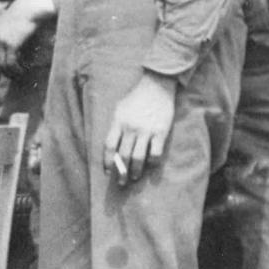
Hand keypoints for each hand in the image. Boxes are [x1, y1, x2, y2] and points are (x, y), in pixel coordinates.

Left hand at [0, 0, 55, 74]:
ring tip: (18, 74)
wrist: (32, 6)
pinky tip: (22, 70)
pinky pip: (10, 61)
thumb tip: (14, 45)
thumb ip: (10, 32)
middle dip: (2, 71)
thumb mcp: (13, 21)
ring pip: (2, 63)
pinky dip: (15, 69)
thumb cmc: (27, 12)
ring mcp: (1, 39)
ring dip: (10, 72)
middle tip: (11, 76)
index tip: (2, 71)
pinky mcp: (11, 43)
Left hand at [103, 71, 178, 185]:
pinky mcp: (161, 132)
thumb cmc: (135, 98)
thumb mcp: (119, 109)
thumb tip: (111, 147)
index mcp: (118, 123)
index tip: (108, 172)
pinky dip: (152, 162)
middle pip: (123, 156)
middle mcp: (130, 128)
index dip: (107, 162)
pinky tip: (150, 165)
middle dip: (121, 172)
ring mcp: (146, 131)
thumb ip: (115, 127)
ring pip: (138, 158)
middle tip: (121, 182)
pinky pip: (155, 153)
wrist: (156, 86)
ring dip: (136, 171)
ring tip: (134, 177)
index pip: (109, 147)